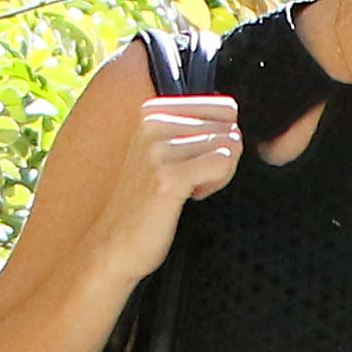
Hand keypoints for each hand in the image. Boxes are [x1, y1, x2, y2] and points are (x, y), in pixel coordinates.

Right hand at [95, 93, 241, 280]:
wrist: (115, 243)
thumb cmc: (150, 198)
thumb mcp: (167, 150)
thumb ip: (197, 125)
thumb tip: (236, 114)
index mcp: (152, 109)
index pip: (226, 108)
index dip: (221, 139)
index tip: (193, 161)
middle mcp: (153, 121)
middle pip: (230, 127)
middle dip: (222, 157)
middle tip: (191, 179)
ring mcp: (158, 148)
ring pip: (231, 144)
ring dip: (220, 173)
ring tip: (188, 188)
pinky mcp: (168, 175)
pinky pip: (224, 163)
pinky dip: (216, 183)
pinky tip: (190, 196)